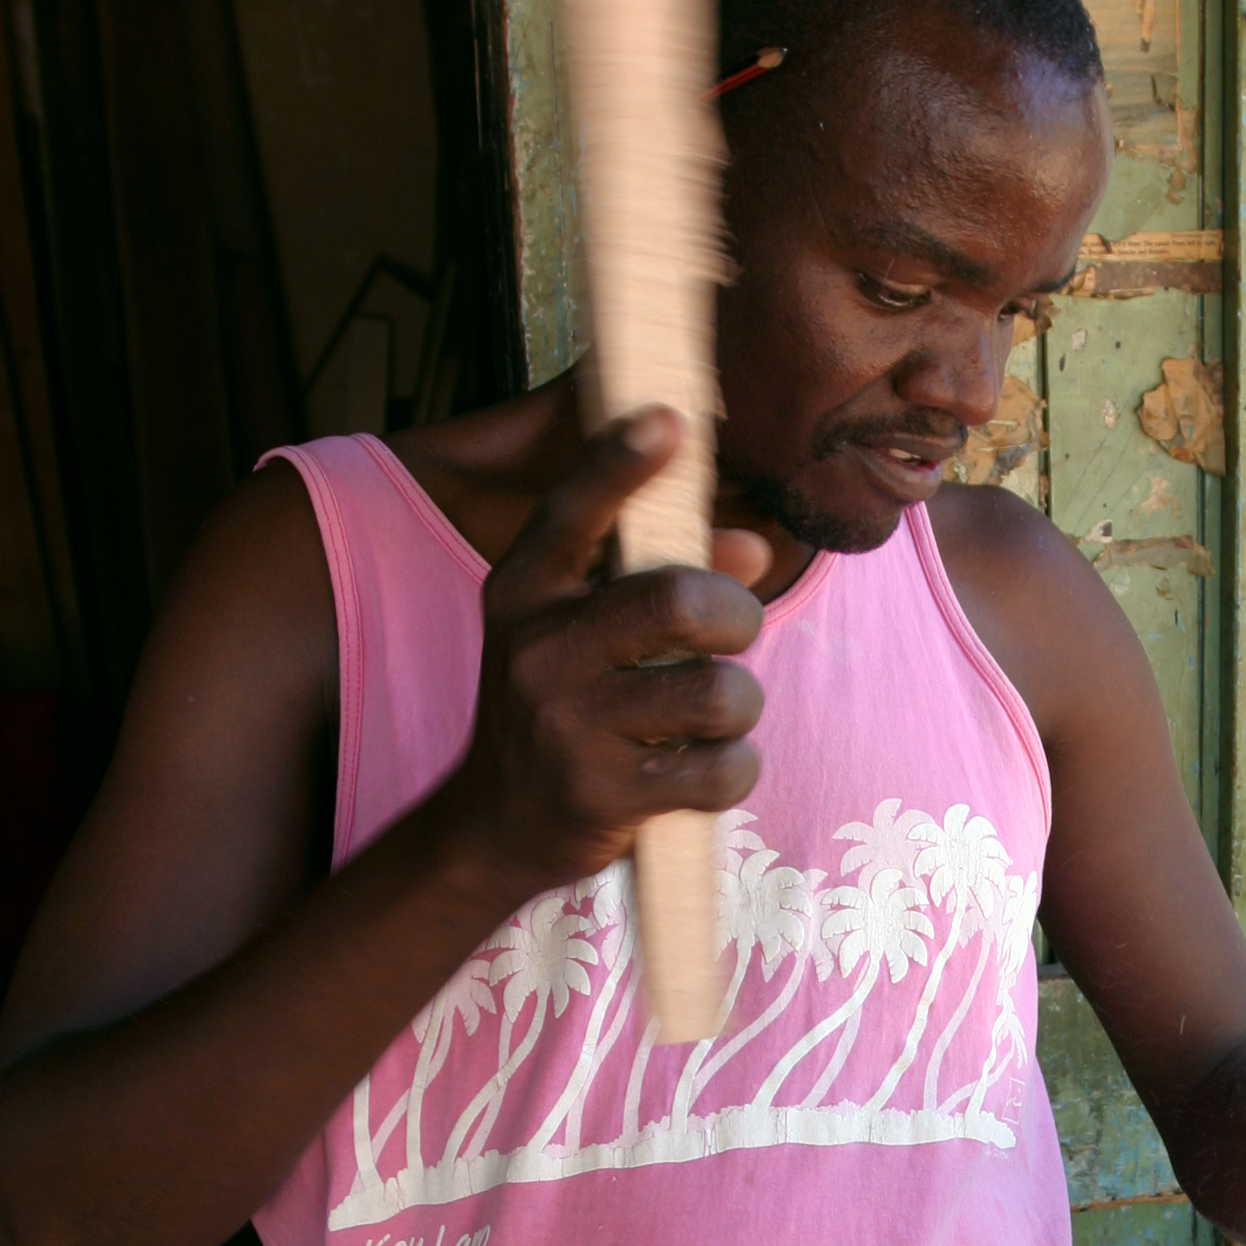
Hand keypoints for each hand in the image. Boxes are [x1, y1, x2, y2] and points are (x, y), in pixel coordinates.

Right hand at [441, 408, 768, 904]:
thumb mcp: (581, 633)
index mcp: (524, 593)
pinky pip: (721, 769)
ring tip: (712, 717)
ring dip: (739, 706)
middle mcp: (538, 651)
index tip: (671, 419)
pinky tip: (703, 770)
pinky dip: (734, 770)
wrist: (493, 826)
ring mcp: (566, 727)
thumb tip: (753, 547)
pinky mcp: (601, 796)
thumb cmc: (561, 709)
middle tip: (727, 638)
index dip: (623, 463)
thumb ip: (658, 579)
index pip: (574, 512)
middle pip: (679, 603)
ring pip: (717, 692)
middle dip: (734, 618)